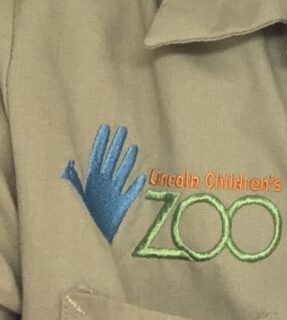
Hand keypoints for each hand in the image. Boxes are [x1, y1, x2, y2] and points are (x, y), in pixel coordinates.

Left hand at [61, 123, 145, 241]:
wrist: (88, 238)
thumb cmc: (79, 216)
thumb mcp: (73, 197)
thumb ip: (71, 182)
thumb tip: (66, 165)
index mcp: (91, 180)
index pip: (97, 157)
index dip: (101, 142)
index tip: (105, 127)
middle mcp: (104, 183)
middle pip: (111, 160)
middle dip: (116, 145)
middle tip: (123, 129)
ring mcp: (114, 192)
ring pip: (123, 173)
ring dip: (128, 161)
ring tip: (133, 147)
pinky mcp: (122, 205)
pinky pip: (130, 193)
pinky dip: (135, 186)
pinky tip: (140, 177)